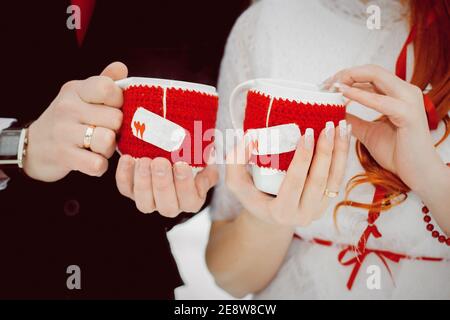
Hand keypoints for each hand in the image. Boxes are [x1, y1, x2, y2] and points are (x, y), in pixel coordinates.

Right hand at [23, 62, 126, 181]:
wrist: (34, 146)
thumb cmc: (68, 119)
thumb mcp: (82, 95)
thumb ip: (104, 82)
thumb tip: (121, 67)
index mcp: (76, 90)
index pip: (108, 88)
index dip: (119, 101)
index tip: (112, 108)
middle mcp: (69, 108)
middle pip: (116, 118)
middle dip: (117, 129)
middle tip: (105, 131)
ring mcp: (64, 132)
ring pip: (108, 140)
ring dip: (109, 148)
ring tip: (99, 146)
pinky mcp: (65, 156)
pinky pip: (98, 163)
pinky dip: (100, 165)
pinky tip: (93, 160)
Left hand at [116, 154, 218, 217]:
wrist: (171, 151)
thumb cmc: (192, 155)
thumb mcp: (205, 158)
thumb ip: (209, 160)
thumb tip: (209, 156)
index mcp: (192, 200)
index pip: (190, 199)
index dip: (185, 184)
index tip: (182, 165)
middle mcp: (171, 206)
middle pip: (167, 205)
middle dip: (162, 183)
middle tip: (160, 162)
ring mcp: (150, 201)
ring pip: (144, 202)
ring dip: (143, 181)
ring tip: (144, 161)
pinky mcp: (132, 192)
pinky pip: (125, 189)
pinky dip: (124, 175)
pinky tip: (127, 158)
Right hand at [225, 123, 350, 226]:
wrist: (268, 214)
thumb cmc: (251, 194)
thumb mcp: (236, 182)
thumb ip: (235, 160)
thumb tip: (249, 137)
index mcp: (280, 211)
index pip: (295, 183)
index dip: (303, 159)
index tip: (307, 133)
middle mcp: (303, 215)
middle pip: (320, 181)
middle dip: (326, 152)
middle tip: (327, 127)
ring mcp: (318, 210)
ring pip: (335, 180)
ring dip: (340, 152)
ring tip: (341, 127)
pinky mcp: (326, 202)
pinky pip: (339, 179)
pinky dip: (343, 156)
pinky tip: (344, 136)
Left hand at [325, 64, 446, 192]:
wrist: (418, 174)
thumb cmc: (397, 154)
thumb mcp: (367, 132)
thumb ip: (353, 119)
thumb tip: (334, 110)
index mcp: (398, 94)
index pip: (369, 75)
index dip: (346, 76)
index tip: (326, 85)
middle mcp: (405, 91)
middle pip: (371, 71)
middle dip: (345, 74)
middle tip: (325, 84)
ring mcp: (408, 100)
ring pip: (375, 76)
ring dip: (350, 79)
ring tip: (331, 87)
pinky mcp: (408, 113)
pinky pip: (379, 100)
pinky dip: (359, 95)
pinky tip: (343, 94)